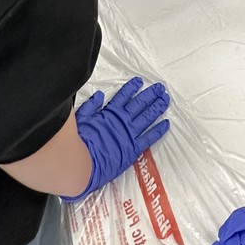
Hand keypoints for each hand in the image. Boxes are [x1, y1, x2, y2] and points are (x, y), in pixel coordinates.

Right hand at [61, 77, 169, 202]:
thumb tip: (99, 95)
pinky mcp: (133, 149)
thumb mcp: (81, 119)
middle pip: (140, 104)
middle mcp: (122, 121)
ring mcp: (129, 134)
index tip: (140, 81)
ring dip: (157, 107)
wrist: (81, 163)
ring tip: (165, 99)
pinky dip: (158, 130)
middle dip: (151, 95)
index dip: (132, 88)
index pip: (124, 96)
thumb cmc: (78, 142)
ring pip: (147, 117)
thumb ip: (91, 106)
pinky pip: (149, 138)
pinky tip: (166, 123)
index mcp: (110, 113)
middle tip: (160, 88)